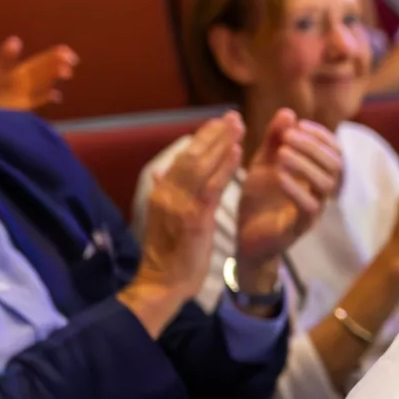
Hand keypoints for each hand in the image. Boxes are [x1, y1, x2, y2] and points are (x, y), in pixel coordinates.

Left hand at [0, 37, 76, 110]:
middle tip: (73, 60)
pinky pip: (39, 100)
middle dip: (58, 64)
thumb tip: (16, 39)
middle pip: (45, 70)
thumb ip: (4, 56)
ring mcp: (26, 93)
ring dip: (56, 76)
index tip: (66, 50)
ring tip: (67, 73)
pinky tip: (56, 96)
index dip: (52, 55)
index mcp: (18, 70)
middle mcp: (24, 80)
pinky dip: (48, 97)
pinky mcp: (26, 106)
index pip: (39, 60)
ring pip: (45, 82)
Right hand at [122, 114, 243, 334]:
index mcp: (161, 192)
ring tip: (238, 124)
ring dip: (220, 142)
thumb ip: (165, 193)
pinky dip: (224, 166)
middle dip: (212, 133)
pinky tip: (237, 151)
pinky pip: (211, 185)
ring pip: (199, 164)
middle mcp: (167, 193)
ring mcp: (178, 204)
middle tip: (232, 115)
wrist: (162, 283)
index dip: (201, 139)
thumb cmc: (168, 254)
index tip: (218, 123)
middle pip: (190, 154)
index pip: (182, 158)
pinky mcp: (193, 217)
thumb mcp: (164, 219)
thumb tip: (161, 171)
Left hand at [233, 110, 343, 292]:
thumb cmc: (259, 199)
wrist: (244, 236)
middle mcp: (320, 192)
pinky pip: (308, 208)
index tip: (299, 124)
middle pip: (335, 165)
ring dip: (306, 165)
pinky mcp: (299, 228)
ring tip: (282, 153)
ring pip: (326, 185)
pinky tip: (279, 176)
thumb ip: (274, 140)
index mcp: (316, 176)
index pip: (335, 151)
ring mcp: (313, 211)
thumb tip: (289, 112)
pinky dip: (296, 189)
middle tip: (289, 136)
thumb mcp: (263, 163)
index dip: (322, 136)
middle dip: (313, 146)